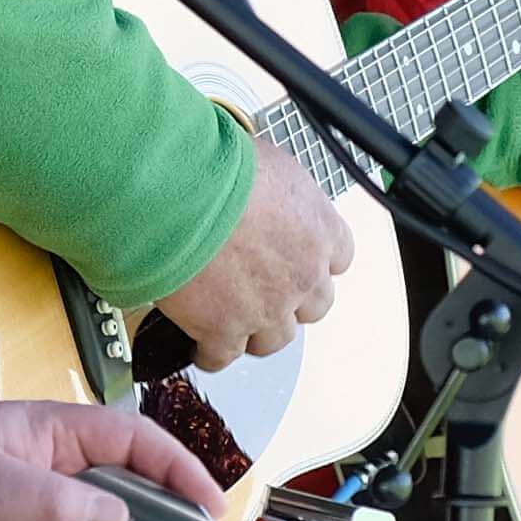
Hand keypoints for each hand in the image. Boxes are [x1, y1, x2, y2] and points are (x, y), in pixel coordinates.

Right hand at [151, 136, 351, 368]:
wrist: (181, 194)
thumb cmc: (220, 168)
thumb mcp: (271, 164)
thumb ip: (280, 194)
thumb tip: (266, 191)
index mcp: (321, 230)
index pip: (339, 258)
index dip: (317, 261)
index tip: (302, 260)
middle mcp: (302, 275)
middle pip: (314, 306)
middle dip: (294, 301)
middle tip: (270, 292)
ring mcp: (267, 308)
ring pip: (276, 338)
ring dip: (259, 332)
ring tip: (239, 323)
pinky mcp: (224, 329)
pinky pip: (223, 355)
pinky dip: (212, 353)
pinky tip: (203, 346)